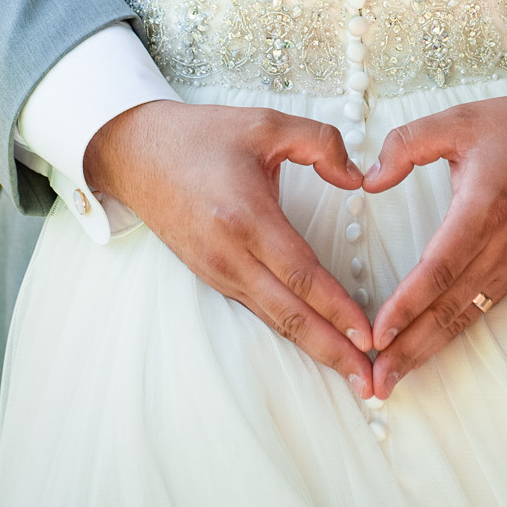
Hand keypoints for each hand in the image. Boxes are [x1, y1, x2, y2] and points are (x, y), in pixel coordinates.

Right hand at [85, 100, 373, 393]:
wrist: (135, 153)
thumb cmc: (201, 136)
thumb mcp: (265, 123)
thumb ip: (320, 143)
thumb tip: (358, 177)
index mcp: (245, 216)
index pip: (301, 274)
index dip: (338, 308)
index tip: (371, 336)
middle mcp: (228, 254)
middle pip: (289, 313)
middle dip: (333, 350)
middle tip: (371, 383)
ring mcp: (216, 270)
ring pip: (273, 319)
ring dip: (314, 347)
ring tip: (351, 372)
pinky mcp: (210, 276)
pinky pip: (257, 309)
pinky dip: (290, 329)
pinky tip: (315, 341)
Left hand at [362, 83, 506, 399]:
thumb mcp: (459, 119)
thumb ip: (407, 144)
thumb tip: (369, 181)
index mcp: (487, 203)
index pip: (441, 265)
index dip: (408, 303)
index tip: (377, 333)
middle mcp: (505, 241)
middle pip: (452, 305)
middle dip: (411, 347)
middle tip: (376, 380)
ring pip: (468, 315)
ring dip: (429, 349)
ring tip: (393, 377)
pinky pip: (483, 307)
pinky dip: (452, 332)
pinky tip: (427, 349)